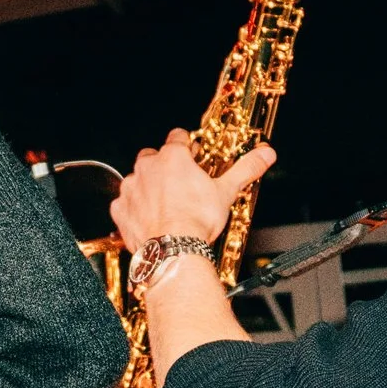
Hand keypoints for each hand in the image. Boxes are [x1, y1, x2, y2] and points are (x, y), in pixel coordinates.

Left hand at [110, 131, 274, 247]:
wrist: (173, 250)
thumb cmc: (197, 220)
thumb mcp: (226, 192)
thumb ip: (245, 169)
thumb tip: (266, 154)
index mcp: (172, 157)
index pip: (177, 137)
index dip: (187, 147)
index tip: (193, 157)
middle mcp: (147, 168)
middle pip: (154, 156)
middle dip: (165, 166)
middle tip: (181, 184)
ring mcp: (131, 188)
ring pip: (138, 179)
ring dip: (149, 187)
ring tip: (167, 205)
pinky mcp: (120, 209)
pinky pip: (124, 203)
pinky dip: (135, 209)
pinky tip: (149, 219)